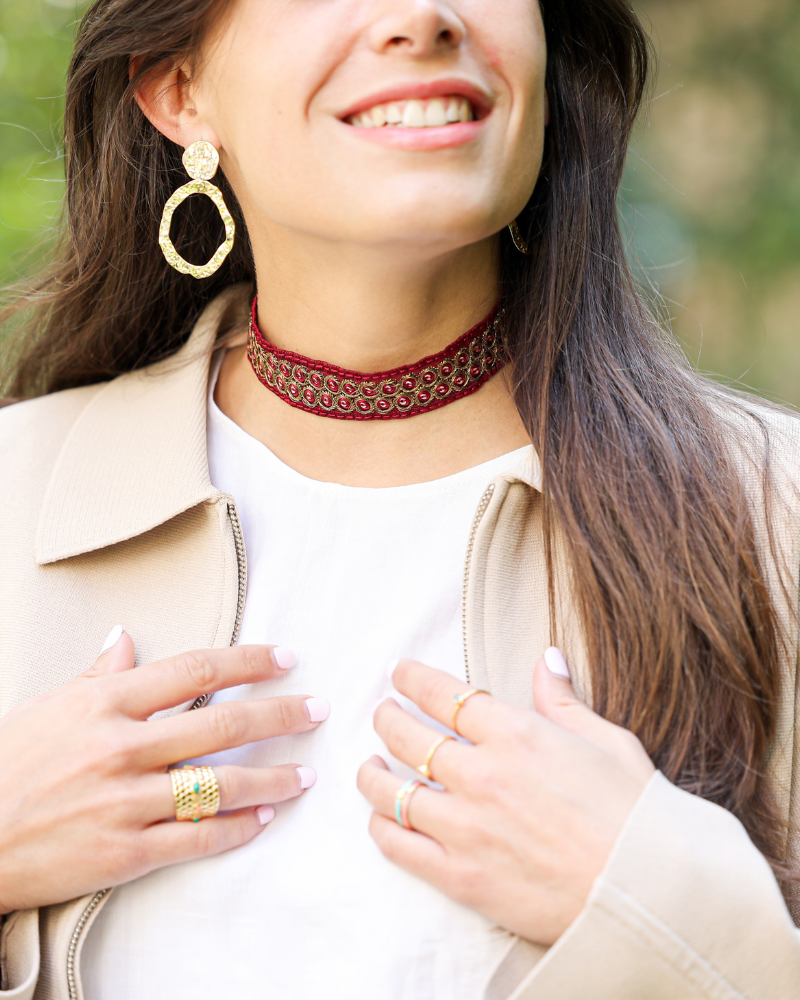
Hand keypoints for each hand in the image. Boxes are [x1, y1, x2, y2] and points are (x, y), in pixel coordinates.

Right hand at [0, 629, 327, 913]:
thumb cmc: (6, 765)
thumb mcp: (49, 707)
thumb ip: (98, 675)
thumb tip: (126, 638)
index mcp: (107, 702)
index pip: (196, 669)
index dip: (249, 662)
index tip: (285, 658)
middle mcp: (123, 746)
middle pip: (223, 724)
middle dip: (280, 714)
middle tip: (317, 709)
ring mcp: (125, 800)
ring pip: (220, 784)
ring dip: (272, 777)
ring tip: (305, 774)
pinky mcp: (123, 852)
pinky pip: (196, 838)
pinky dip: (237, 828)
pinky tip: (263, 819)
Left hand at [357, 652, 654, 945]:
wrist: (649, 897)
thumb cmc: (636, 817)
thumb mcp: (608, 743)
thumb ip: (564, 701)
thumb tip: (546, 658)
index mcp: (517, 735)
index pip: (444, 694)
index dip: (414, 679)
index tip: (400, 673)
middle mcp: (482, 775)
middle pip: (407, 735)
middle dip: (387, 716)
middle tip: (383, 711)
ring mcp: (466, 827)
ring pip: (391, 789)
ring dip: (372, 771)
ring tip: (369, 763)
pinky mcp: (461, 876)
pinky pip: (399, 846)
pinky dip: (381, 827)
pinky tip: (380, 817)